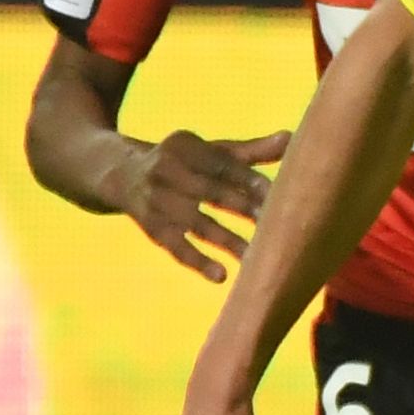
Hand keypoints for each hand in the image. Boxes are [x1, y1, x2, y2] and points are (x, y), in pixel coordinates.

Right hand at [110, 128, 288, 283]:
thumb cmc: (183, 163)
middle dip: (245, 209)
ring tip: (258, 259)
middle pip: (212, 193)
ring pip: (197, 223)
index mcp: (185, 146)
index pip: (223, 164)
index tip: (280, 195)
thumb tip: (292, 138)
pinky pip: (175, 246)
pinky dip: (198, 261)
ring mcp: (155, 199)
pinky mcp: (150, 227)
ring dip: (228, 241)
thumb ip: (250, 151)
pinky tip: (222, 276)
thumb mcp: (209, 152)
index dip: (250, 180)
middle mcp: (166, 169)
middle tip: (279, 227)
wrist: (121, 174)